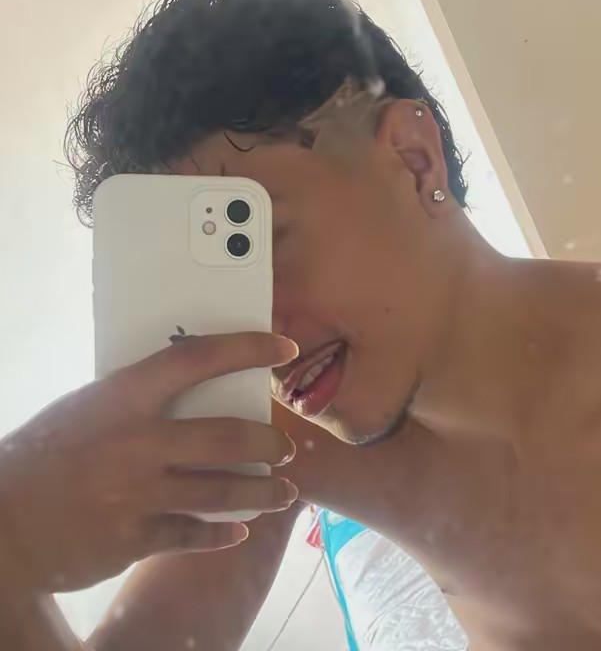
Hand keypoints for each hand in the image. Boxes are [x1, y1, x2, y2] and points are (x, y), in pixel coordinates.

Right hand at [0, 333, 298, 593]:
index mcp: (122, 399)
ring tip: (283, 492)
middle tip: (286, 447)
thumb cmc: (45, 455)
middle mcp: (136, 444)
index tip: (283, 347)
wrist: (0, 522)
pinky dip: (222, 534)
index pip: (197, 358)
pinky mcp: (132, 539)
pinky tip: (238, 531)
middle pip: (227, 437)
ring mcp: (136, 494)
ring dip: (264, 493)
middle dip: (269, 443)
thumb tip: (194, 388)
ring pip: (223, 493)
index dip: (247, 348)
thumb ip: (138, 400)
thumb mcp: (88, 409)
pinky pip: (194, 535)